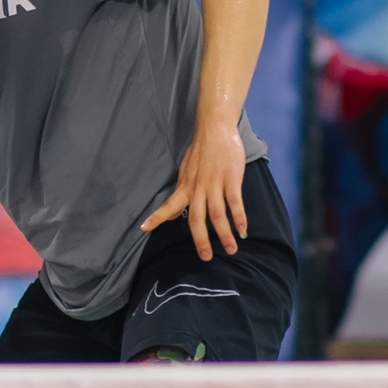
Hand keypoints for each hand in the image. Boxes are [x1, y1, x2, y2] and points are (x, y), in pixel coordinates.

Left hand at [141, 121, 246, 260]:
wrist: (215, 129)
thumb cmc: (201, 150)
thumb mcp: (186, 170)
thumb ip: (182, 190)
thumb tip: (175, 210)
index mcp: (185, 186)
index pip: (169, 205)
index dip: (157, 218)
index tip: (144, 229)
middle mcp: (197, 188)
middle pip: (197, 219)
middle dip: (201, 240)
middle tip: (206, 257)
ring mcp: (215, 184)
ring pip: (218, 214)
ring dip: (224, 233)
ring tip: (231, 249)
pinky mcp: (231, 179)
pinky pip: (235, 202)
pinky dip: (239, 217)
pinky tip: (243, 229)